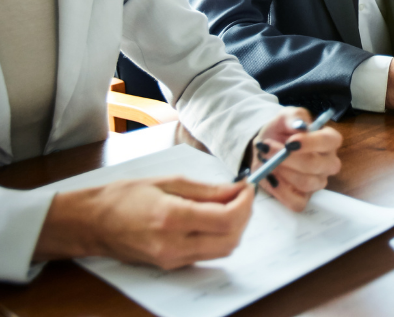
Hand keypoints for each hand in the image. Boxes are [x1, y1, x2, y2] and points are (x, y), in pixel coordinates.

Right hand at [34, 177, 254, 267]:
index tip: (247, 186)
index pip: (226, 218)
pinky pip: (207, 254)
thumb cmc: (125, 196)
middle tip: (242, 194)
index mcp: (172, 217)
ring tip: (230, 204)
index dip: (245, 202)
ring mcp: (172, 259)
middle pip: (231, 240)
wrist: (92, 223)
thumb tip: (236, 190)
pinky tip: (214, 218)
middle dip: (245, 216)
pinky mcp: (170, 265)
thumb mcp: (169, 181)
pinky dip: (219, 237)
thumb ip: (206, 190)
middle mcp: (174, 245)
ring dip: (235, 228)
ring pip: (222, 251)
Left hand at [252, 108, 341, 211]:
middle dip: (288, 158)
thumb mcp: (285, 116)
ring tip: (266, 160)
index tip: (290, 142)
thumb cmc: (280, 131)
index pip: (330, 142)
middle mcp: (328, 163)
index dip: (311, 143)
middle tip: (267, 148)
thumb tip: (300, 126)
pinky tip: (270, 177)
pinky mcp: (304, 198)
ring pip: (305, 183)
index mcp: (329, 140)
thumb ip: (294, 116)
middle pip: (315, 165)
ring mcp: (317, 182)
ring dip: (281, 171)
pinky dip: (280, 191)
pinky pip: (296, 202)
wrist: (264, 148)